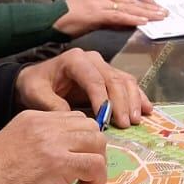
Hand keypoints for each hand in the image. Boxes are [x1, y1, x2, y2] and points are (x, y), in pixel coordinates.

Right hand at [0, 111, 107, 183]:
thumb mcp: (11, 149)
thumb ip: (35, 145)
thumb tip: (60, 157)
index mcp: (30, 118)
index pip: (71, 119)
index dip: (80, 141)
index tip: (76, 160)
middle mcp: (43, 125)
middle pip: (89, 126)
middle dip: (93, 149)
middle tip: (85, 172)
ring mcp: (51, 142)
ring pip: (97, 141)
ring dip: (98, 163)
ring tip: (86, 182)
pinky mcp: (58, 165)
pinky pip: (95, 164)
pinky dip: (98, 178)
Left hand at [16, 48, 152, 126]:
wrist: (37, 79)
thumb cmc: (36, 85)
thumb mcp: (36, 94)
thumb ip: (52, 105)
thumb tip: (74, 120)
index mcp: (75, 59)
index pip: (94, 79)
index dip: (103, 99)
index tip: (105, 120)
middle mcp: (93, 59)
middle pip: (114, 79)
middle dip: (121, 103)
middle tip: (125, 124)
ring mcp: (104, 66)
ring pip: (125, 80)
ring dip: (133, 101)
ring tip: (135, 120)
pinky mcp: (110, 76)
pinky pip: (128, 84)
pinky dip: (138, 97)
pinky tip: (147, 110)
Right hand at [55, 0, 166, 36]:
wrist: (52, 19)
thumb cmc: (71, 18)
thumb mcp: (94, 12)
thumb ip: (111, 15)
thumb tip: (128, 22)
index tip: (156, 5)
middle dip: (150, 6)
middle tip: (164, 12)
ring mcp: (100, 3)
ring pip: (129, 7)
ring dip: (146, 13)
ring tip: (159, 17)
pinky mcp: (96, 14)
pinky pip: (119, 16)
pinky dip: (132, 19)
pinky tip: (143, 22)